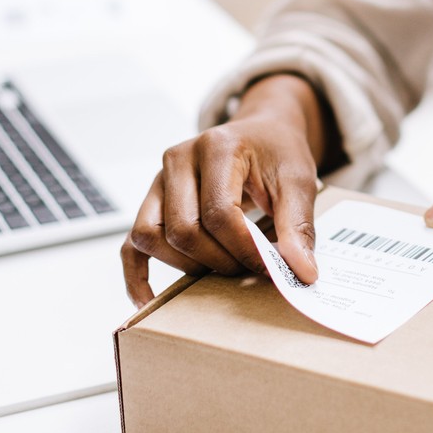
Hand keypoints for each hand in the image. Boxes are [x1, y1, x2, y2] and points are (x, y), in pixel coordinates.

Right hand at [120, 76, 325, 305]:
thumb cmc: (277, 152)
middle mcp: (178, 159)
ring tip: (219, 269)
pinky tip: (148, 300)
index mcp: (216, 147)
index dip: (244, 249)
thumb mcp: (297, 181)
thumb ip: (298, 225)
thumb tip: (301, 271)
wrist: (262, 132)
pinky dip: (136, 274)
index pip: (219, 213)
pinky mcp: (152, 201)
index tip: (270, 266)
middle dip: (218, 261)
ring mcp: (159, 180)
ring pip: (150, 236)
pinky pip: (131, 241)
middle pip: (182, 229)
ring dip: (185, 265)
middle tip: (247, 268)